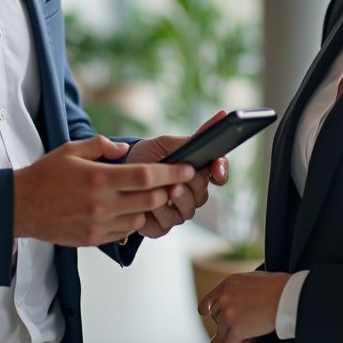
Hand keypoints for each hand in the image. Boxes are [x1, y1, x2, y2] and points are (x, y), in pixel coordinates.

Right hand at [13, 136, 194, 246]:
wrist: (19, 206)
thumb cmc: (45, 174)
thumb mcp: (72, 149)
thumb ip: (102, 145)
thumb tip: (125, 150)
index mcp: (99, 179)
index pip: (147, 176)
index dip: (172, 172)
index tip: (188, 168)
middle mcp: (102, 205)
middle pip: (151, 200)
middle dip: (169, 190)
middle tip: (176, 181)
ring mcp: (98, 225)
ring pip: (141, 217)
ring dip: (150, 206)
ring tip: (150, 195)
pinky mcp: (93, 239)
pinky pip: (125, 232)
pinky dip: (132, 220)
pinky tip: (127, 209)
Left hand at [125, 111, 229, 237]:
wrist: (118, 172)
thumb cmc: (147, 156)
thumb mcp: (168, 143)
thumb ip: (195, 136)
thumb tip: (223, 114)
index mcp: (198, 173)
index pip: (219, 173)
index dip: (220, 171)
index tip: (214, 168)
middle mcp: (192, 195)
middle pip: (201, 195)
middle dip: (189, 187)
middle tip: (177, 182)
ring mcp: (177, 212)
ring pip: (184, 212)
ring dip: (170, 202)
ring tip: (161, 192)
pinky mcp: (159, 227)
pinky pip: (163, 226)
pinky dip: (153, 216)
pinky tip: (144, 208)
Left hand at [199, 271, 290, 342]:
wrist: (285, 296)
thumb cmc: (277, 287)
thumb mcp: (253, 279)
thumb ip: (240, 287)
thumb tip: (240, 292)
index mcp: (228, 283)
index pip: (208, 301)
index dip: (210, 311)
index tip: (213, 316)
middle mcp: (225, 297)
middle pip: (215, 317)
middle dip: (226, 323)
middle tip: (241, 326)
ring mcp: (229, 313)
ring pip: (222, 331)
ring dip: (234, 334)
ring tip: (250, 331)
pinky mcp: (236, 328)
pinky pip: (231, 342)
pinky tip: (251, 338)